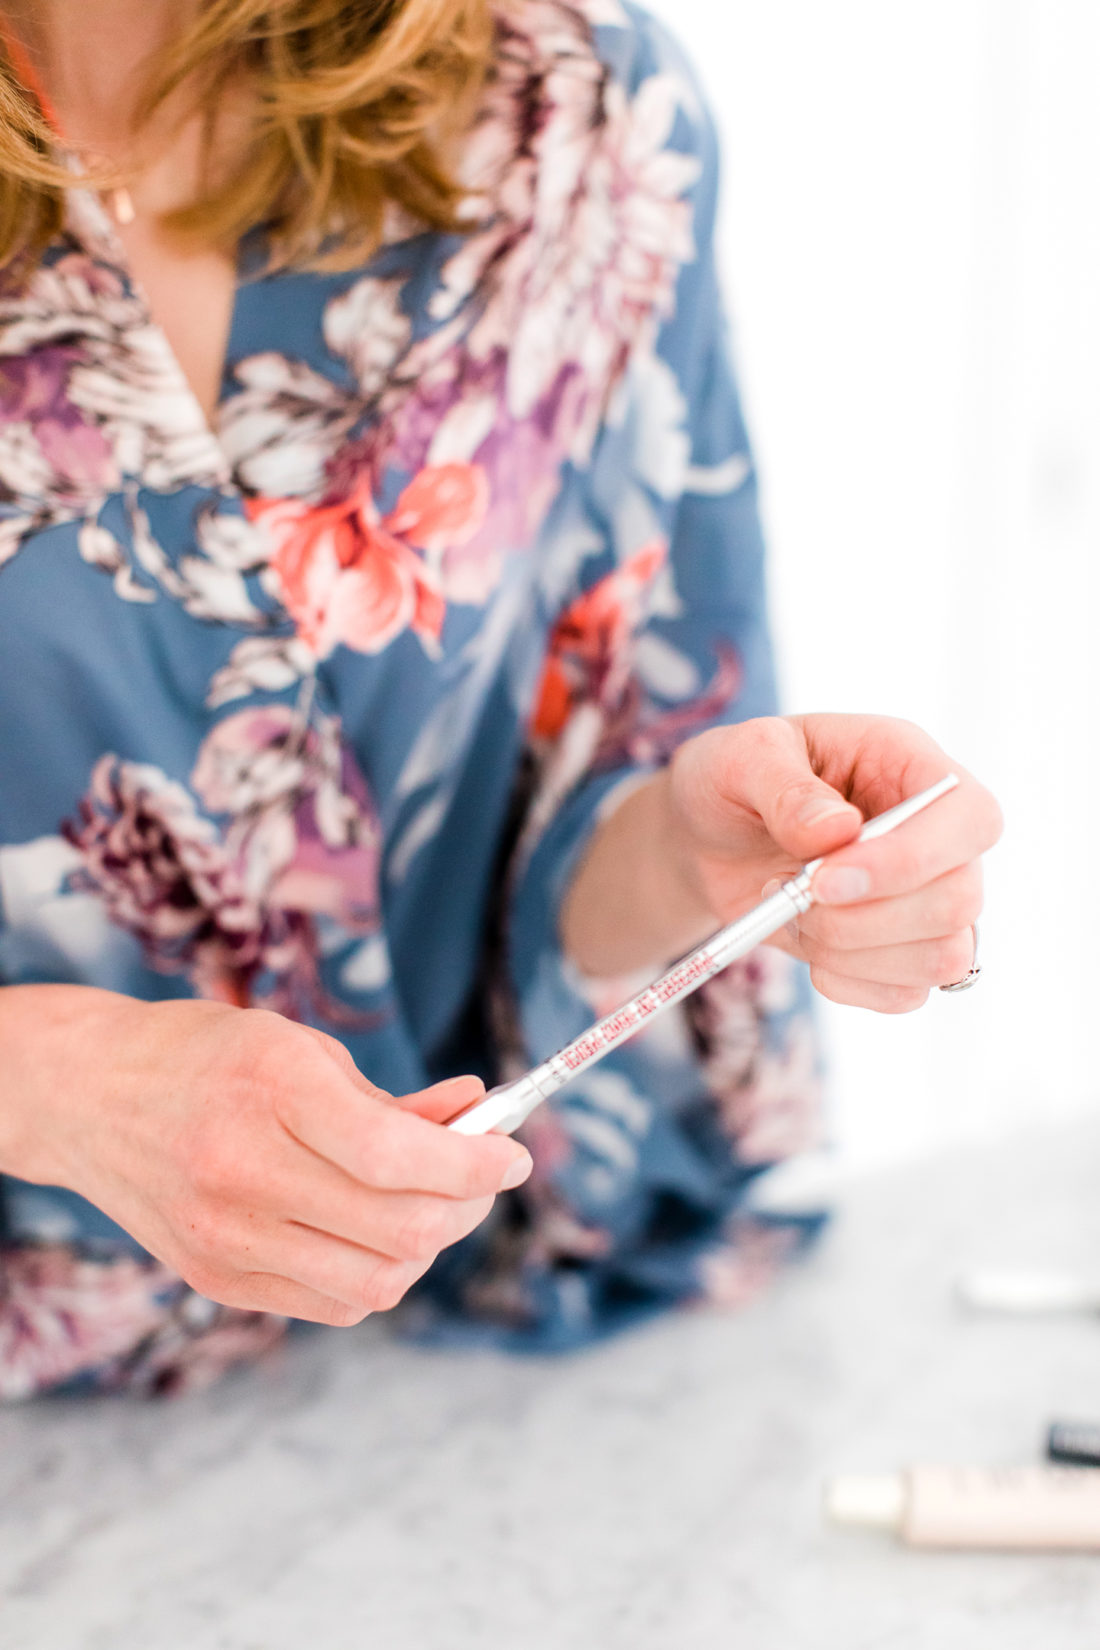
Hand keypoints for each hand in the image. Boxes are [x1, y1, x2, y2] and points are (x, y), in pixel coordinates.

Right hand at [0, 987, 531, 1324]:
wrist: (90, 1096)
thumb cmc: (210, 1056)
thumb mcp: (305, 1049)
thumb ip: (394, 1101)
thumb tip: (481, 1122)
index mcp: (272, 1089)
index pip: (398, 1156)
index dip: (477, 1163)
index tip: (514, 1155)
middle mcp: (243, 1170)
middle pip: (400, 1231)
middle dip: (467, 1206)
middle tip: (483, 1177)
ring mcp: (225, 1236)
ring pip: (375, 1284)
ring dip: (428, 1247)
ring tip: (430, 1202)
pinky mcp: (216, 1279)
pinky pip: (333, 1302)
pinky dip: (376, 1272)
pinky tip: (373, 1228)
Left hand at [664, 713, 1002, 1010]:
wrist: (710, 837)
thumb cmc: (735, 779)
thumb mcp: (742, 756)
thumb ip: (783, 787)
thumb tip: (836, 830)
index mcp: (912, 765)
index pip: (972, 817)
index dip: (913, 858)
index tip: (825, 879)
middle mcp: (936, 833)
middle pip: (959, 901)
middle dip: (862, 917)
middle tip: (791, 891)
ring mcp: (927, 896)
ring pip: (941, 957)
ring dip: (849, 950)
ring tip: (791, 911)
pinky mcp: (902, 950)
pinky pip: (905, 993)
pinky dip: (845, 980)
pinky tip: (805, 942)